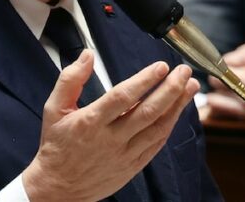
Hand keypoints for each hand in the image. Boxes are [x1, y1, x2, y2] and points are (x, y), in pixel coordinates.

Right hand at [22, 51, 198, 201]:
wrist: (58, 188)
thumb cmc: (57, 146)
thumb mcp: (54, 109)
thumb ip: (70, 79)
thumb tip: (87, 56)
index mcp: (90, 122)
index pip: (122, 97)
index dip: (144, 81)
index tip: (161, 67)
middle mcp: (110, 139)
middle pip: (147, 112)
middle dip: (170, 89)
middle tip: (184, 72)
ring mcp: (124, 154)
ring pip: (157, 128)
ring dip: (177, 106)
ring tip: (190, 87)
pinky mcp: (133, 165)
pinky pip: (157, 144)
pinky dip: (170, 126)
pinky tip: (178, 110)